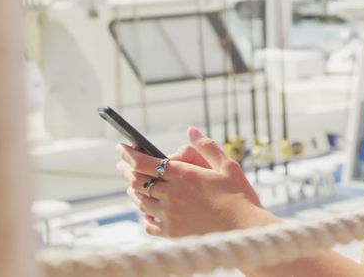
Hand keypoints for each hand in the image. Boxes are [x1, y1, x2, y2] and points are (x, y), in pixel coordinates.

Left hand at [116, 126, 264, 237]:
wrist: (244, 231)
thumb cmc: (239, 196)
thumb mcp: (227, 166)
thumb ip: (206, 146)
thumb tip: (190, 130)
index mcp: (183, 175)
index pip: (144, 162)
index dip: (128, 154)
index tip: (120, 147)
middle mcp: (171, 195)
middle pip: (138, 181)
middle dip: (126, 171)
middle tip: (122, 166)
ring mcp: (170, 216)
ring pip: (141, 202)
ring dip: (133, 192)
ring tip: (132, 186)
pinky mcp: (172, 233)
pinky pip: (149, 224)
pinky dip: (144, 216)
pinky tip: (146, 212)